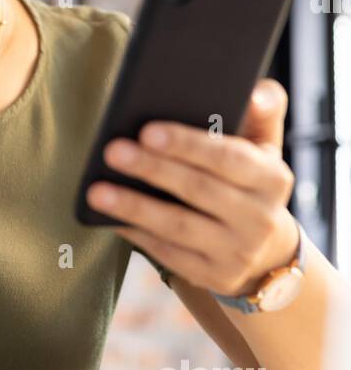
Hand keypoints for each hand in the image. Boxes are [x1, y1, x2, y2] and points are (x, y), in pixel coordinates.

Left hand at [85, 78, 300, 296]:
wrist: (267, 252)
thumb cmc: (250, 182)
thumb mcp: (265, 147)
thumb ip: (263, 110)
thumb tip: (255, 91)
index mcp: (273, 178)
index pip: (228, 157)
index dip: (187, 144)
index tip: (147, 130)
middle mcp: (261, 218)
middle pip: (198, 190)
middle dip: (152, 169)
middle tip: (113, 151)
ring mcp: (237, 252)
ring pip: (177, 226)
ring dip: (133, 207)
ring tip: (97, 191)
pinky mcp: (214, 277)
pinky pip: (168, 253)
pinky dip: (137, 233)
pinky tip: (110, 218)